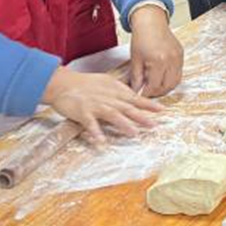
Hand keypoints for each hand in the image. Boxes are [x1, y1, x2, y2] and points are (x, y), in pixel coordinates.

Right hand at [41, 66, 163, 145]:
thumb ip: (120, 91)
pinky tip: (101, 142)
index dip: (148, 104)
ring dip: (123, 124)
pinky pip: (90, 124)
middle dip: (141, 116)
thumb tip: (135, 96)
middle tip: (154, 125)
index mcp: (114, 91)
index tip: (162, 110)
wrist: (63, 83)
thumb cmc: (86, 84)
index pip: (135, 98)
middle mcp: (107, 98)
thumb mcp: (107, 82)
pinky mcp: (82, 112)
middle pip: (127, 107)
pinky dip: (95, 132)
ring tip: (134, 134)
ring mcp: (95, 105)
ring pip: (112, 114)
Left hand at [129, 6, 183, 96]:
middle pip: (167, 86)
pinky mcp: (181, 54)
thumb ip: (136, 78)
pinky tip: (162, 76)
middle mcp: (171, 60)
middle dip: (158, 92)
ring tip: (156, 86)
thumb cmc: (141, 38)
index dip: (147, 93)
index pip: (155, 86)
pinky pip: (179, 72)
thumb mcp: (135, 59)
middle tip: (149, 93)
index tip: (141, 95)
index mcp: (158, 61)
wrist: (151, 22)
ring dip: (166, 87)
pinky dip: (171, 78)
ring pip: (176, 81)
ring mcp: (178, 57)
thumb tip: (136, 91)